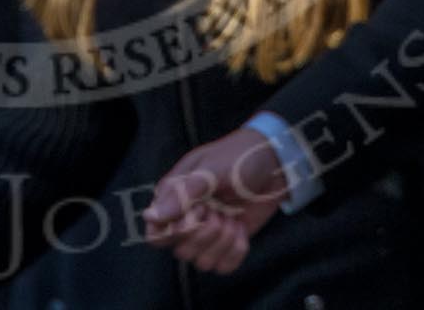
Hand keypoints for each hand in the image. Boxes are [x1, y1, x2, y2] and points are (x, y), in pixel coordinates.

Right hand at [143, 127, 288, 271]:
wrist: (273, 163)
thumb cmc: (237, 158)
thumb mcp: (209, 171)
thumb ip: (180, 195)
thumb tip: (150, 217)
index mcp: (173, 198)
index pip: (156, 235)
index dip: (174, 233)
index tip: (196, 214)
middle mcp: (187, 219)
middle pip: (181, 252)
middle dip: (205, 234)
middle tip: (218, 210)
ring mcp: (208, 233)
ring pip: (202, 262)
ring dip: (222, 243)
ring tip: (232, 219)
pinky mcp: (228, 243)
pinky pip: (224, 266)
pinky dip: (236, 252)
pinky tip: (241, 230)